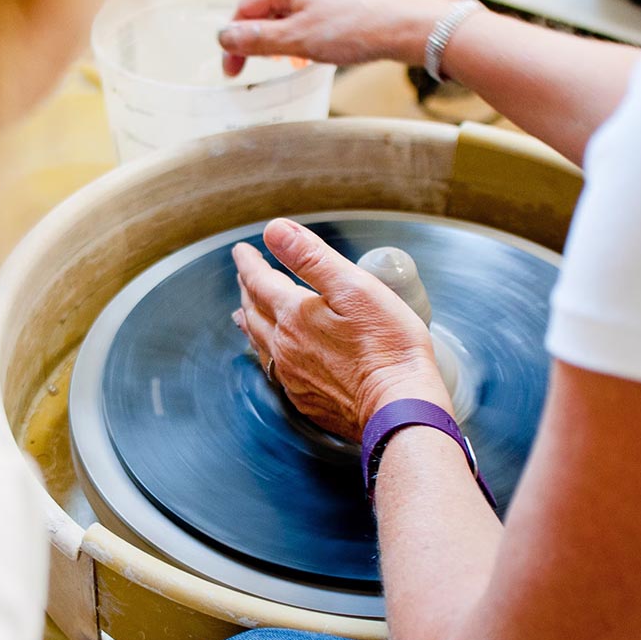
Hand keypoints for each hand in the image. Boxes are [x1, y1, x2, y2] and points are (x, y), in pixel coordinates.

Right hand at [218, 0, 454, 76]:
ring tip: (283, 57)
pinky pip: (315, 9)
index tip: (232, 69)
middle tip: (252, 60)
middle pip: (267, 1)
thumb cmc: (358, 29)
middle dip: (256, 32)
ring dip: (280, 32)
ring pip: (292, 5)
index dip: (234, 39)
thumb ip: (259, 40)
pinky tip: (312, 47)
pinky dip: (303, 28)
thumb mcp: (298, 40)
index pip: (247, 6)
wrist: (407, 26)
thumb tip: (226, 36)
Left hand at [232, 218, 452, 441]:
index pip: (260, 281)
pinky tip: (273, 356)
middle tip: (244, 276)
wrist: (398, 409)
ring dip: (250, 321)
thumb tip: (275, 230)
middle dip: (247, 289)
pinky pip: (274, 369)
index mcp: (295, 314)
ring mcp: (293, 375)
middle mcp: (285, 346)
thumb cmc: (388, 347)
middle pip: (255, 311)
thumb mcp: (354, 288)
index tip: (242, 251)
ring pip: (259, 342)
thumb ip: (312, 257)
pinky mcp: (306, 398)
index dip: (249, 263)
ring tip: (243, 312)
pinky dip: (267, 352)